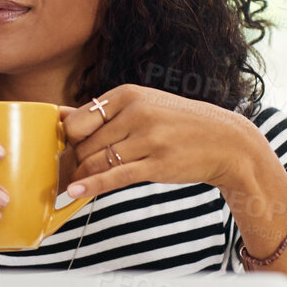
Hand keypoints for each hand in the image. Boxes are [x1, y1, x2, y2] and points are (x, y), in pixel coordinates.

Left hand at [57, 85, 256, 199]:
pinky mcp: (157, 164)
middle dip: (76, 161)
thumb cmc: (178, 124)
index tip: (71, 150)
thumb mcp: (143, 105)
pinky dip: (91, 186)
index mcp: (128, 95)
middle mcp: (136, 113)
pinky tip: (75, 192)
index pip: (78, 120)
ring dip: (82, 176)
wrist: (226, 141)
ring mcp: (148, 139)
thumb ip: (103, 112)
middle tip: (74, 171)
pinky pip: (114, 177)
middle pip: (84, 145)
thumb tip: (60, 116)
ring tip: (76, 183)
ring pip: (96, 162)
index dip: (69, 140)